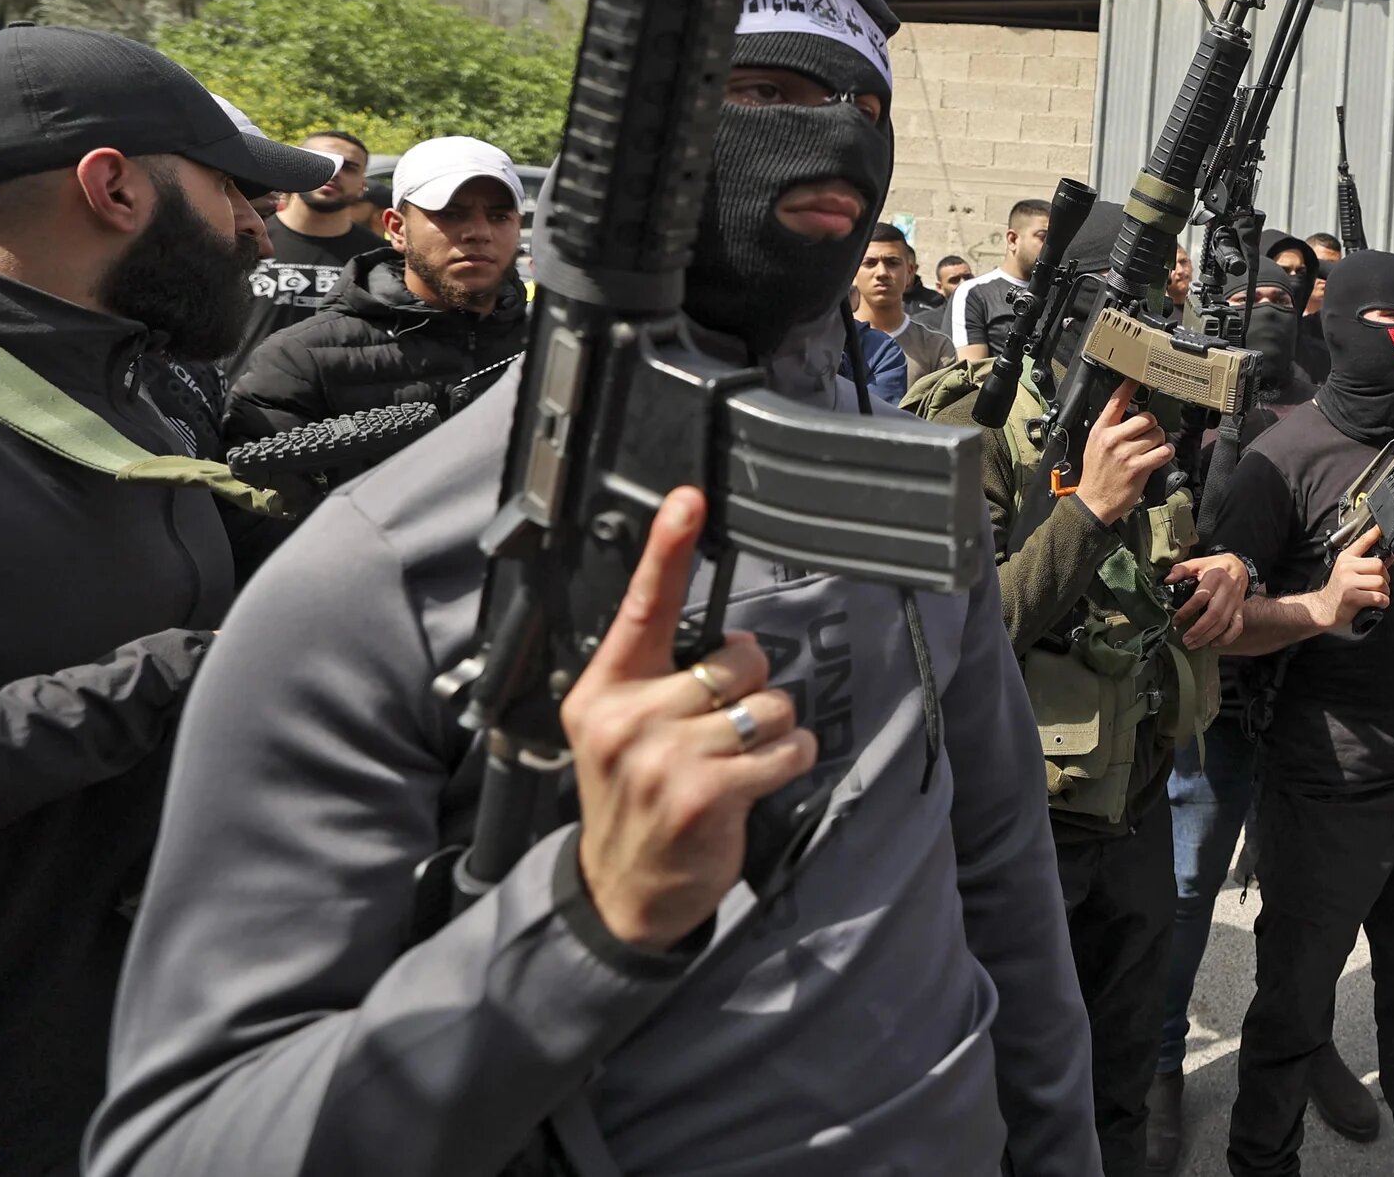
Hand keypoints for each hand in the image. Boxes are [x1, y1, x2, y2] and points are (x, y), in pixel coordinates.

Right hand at [564, 488, 819, 951]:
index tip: (688, 500)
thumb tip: (729, 640)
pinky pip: (785, 747)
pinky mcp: (703, 793)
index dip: (668, 549)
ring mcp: (661, 756)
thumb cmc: (635, 800)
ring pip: (767, 703)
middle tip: (722, 728)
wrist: (625, 893)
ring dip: (773, 731)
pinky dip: (790, 759)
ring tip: (738, 761)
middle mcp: (625, 717)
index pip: (641, 606)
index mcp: (603, 690)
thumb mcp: (620, 731)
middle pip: (736, 657)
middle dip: (751, 686)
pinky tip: (759, 781)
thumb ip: (656, 678)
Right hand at [1077, 381, 1173, 525]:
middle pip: (1146, 418)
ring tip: (1153, 449)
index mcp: (1100, 430)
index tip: (1137, 379)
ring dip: (1160, 441)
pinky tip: (1162, 455)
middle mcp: (1113, 438)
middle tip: (1150, 435)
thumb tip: (1129, 413)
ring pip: (1157, 434)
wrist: (1094, 501)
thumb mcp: (1094, 445)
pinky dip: (1167, 452)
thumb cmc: (1096, 473)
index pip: (1116, 402)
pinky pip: (1163, 452)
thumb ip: (1109, 428)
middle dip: (1153, 426)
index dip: (1128, 388)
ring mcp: (1126, 453)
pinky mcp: (1138, 467)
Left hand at [1170, 552, 1248, 649]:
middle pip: (1214, 614)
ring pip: (1224, 623)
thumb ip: (1181, 569)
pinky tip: (1213, 644)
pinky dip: (1227, 638)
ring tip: (1193, 644)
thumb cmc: (1214, 566)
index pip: (1201, 597)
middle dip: (1199, 630)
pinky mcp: (1240, 609)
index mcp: (1215, 576)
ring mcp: (1235, 601)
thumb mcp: (1197, 563)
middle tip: (1185, 639)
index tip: (1176, 620)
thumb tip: (1168, 580)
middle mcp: (1227, 590)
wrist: (1238, 566)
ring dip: (1208, 636)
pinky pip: (1237, 627)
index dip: (1187, 610)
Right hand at [1312, 526, 1391, 632]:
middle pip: (1379, 565)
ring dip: (1385, 592)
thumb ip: (1368, 564)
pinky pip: (1377, 597)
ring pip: (1380, 582)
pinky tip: (1377, 603)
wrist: (1324, 609)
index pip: (1363, 541)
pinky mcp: (1351, 596)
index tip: (1381, 527)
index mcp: (1346, 558)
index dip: (1374, 533)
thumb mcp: (1349, 573)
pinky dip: (1383, 602)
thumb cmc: (1339, 592)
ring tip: (1378, 595)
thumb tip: (1389, 557)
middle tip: (1380, 586)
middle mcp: (1346, 567)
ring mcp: (1348, 581)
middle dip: (1385, 578)